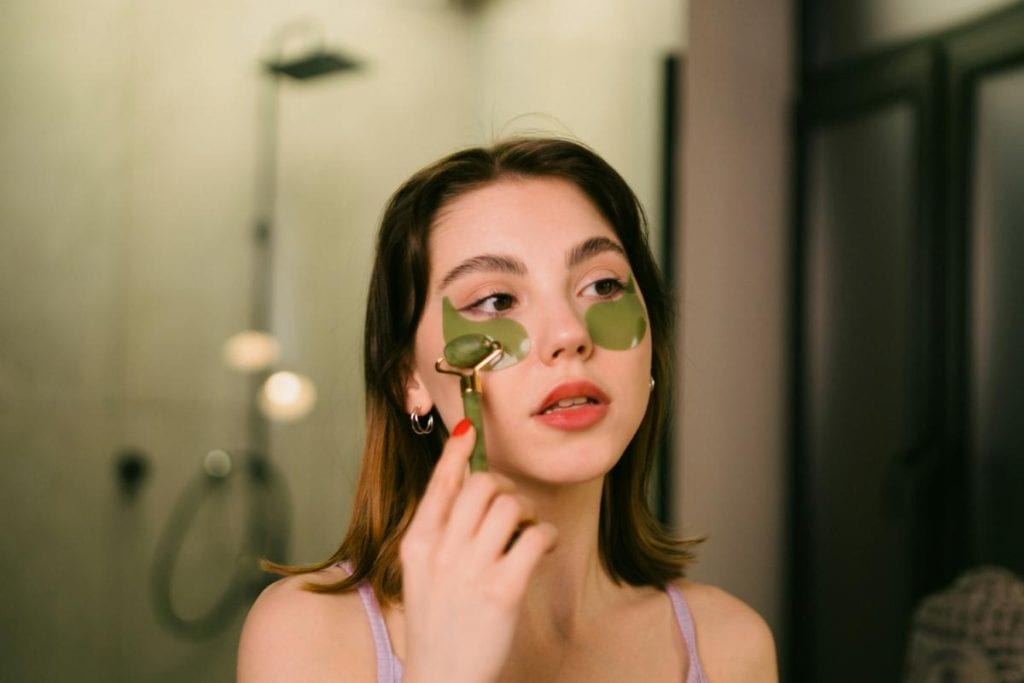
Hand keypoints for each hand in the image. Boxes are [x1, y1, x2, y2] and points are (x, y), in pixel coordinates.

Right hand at [399, 419, 557, 682]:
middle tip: (512, 507)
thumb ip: (439, 532)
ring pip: (509, 506)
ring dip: (527, 513)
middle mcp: (441, 551)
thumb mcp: (422, 572)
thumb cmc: (437, 624)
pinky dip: (545, 536)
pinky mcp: (502, 590)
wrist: (441, 679)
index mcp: (418, 544)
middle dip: (504, 488)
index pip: (439, 484)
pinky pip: (533, 538)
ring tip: (528, 532)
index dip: (456, 452)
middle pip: (481, 486)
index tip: (469, 428)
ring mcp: (471, 570)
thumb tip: (467, 487)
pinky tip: (542, 548)